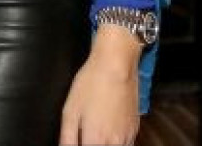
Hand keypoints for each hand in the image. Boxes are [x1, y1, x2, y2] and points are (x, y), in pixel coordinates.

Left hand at [59, 25, 142, 145]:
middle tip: (86, 136)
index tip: (79, 140)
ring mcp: (127, 137)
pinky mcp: (135, 129)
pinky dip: (116, 143)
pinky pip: (126, 145)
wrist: (116, 65)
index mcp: (95, 141)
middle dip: (93, 144)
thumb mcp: (69, 109)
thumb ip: (67, 137)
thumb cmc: (91, 84)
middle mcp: (114, 144)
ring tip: (97, 133)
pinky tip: (109, 131)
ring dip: (105, 144)